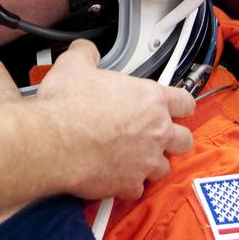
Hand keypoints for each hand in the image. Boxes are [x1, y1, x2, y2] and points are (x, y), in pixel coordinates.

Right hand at [38, 40, 194, 199]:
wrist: (53, 142)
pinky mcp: (129, 184)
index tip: (176, 108)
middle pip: (184, 139)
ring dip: (152, 163)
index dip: (181, 105)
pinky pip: (138, 189)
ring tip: (135, 158)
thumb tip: (86, 50)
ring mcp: (145, 160)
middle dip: (173, 139)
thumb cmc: (67, 107)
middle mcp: (155, 131)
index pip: (185, 102)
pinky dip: (129, 184)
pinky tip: (116, 177)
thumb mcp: (74, 65)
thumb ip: (87, 54)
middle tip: (157, 136)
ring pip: (165, 168)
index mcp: (151, 99)